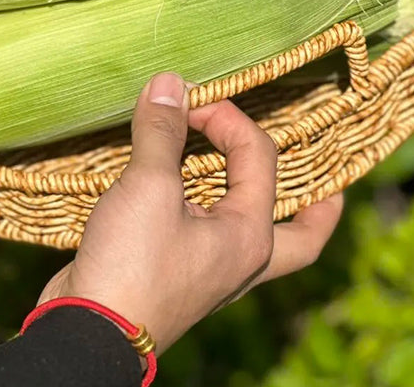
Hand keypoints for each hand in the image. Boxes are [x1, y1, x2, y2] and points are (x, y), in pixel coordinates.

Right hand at [39, 72, 342, 354]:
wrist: (88, 331)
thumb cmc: (132, 265)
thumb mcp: (148, 187)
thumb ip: (161, 131)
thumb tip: (168, 83)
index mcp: (250, 236)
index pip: (260, 156)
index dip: (226, 117)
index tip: (185, 102)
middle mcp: (241, 258)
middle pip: (302, 234)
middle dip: (316, 204)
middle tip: (324, 177)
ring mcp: (210, 271)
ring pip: (254, 233)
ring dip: (256, 200)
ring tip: (249, 172)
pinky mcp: (177, 274)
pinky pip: (210, 235)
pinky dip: (209, 208)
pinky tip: (186, 190)